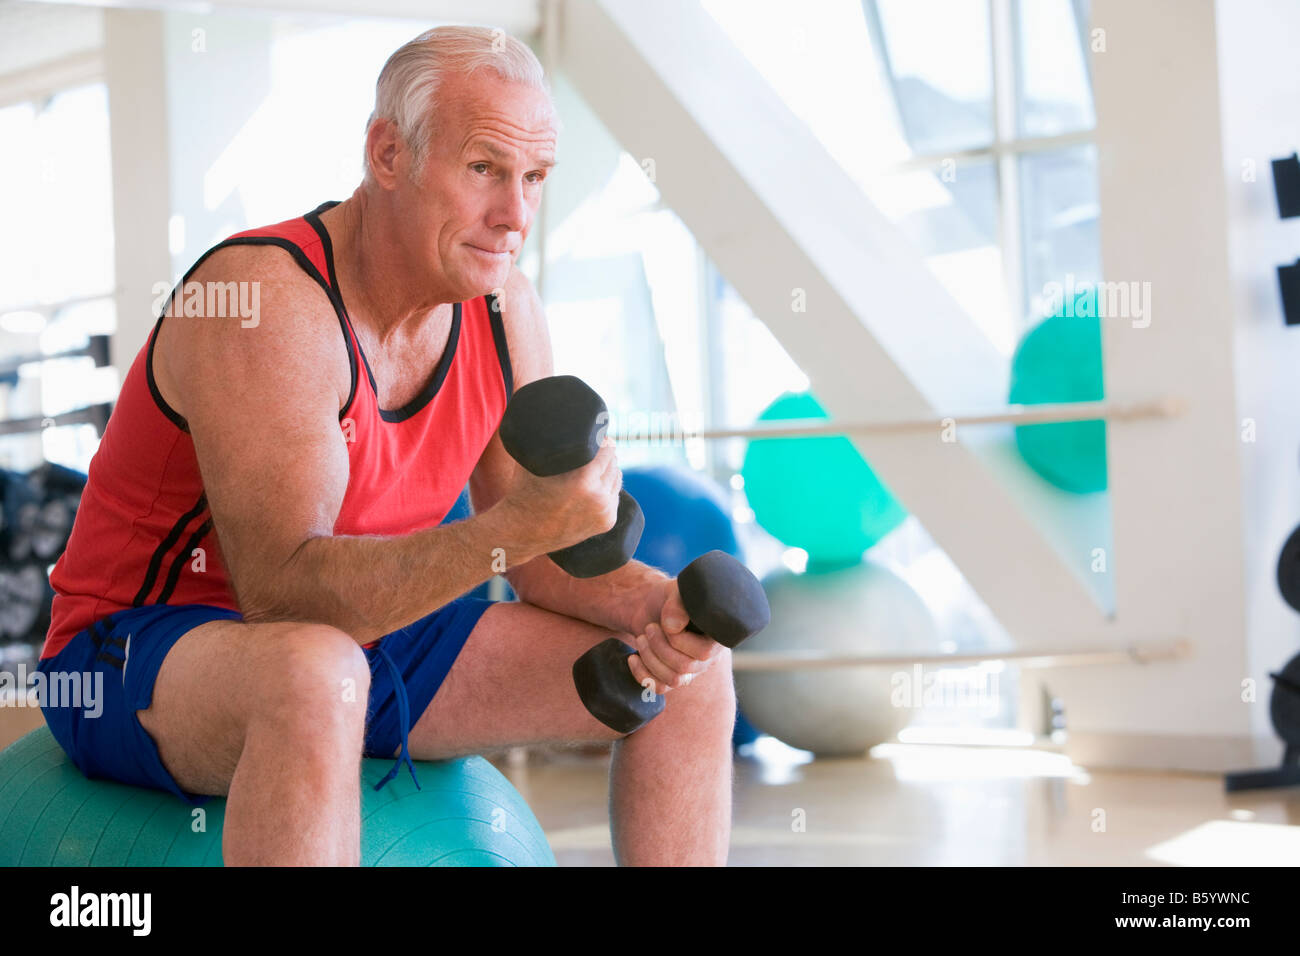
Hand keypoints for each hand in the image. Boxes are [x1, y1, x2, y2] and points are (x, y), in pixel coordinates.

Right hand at [499, 439, 620, 557]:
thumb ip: (539, 435)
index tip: (596, 433)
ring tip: (597, 462)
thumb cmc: (523, 491)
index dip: (602, 439)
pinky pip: (614, 496)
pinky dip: (610, 488)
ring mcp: (604, 512)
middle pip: (614, 463)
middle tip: (596, 446)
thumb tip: (544, 406)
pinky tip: (601, 480)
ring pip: (617, 479)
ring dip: (610, 469)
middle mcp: (598, 498)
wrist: (520, 532)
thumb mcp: (532, 461)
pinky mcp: (606, 523)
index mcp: (584, 481)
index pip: (608, 449)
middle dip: (606, 453)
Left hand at [626, 578, 725, 695]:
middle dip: (660, 647)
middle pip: (685, 667)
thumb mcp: (678, 592)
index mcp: (716, 638)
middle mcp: (707, 658)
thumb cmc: (673, 598)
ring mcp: (691, 671)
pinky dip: (642, 674)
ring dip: (650, 658)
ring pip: (673, 680)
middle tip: (649, 628)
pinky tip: (633, 657)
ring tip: (640, 638)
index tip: (666, 622)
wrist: (657, 606)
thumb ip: (678, 604)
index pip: (704, 653)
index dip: (679, 640)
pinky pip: (659, 688)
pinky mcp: (672, 678)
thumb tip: (673, 626)